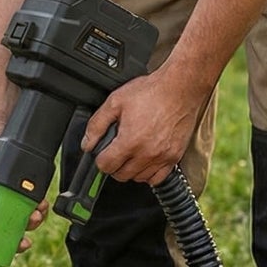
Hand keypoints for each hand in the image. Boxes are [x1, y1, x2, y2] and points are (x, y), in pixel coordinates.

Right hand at [0, 121, 46, 247]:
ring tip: (36, 213)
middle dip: (20, 237)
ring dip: (33, 221)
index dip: (1, 245)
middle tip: (26, 239)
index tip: (14, 247)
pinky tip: (41, 203)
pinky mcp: (25, 190)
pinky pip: (35, 204)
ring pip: (25, 220)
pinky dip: (39, 207)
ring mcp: (12, 199)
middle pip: (11, 231)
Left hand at [85, 69, 204, 185]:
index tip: (102, 153)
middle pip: (121, 175)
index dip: (100, 160)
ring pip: (139, 178)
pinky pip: (158, 179)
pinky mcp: (174, 157)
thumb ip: (97, 124)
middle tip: (115, 152)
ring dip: (130, 170)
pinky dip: (149, 174)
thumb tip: (87, 143)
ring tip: (130, 155)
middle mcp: (147, 153)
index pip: (106, 166)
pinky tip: (145, 161)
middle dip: (114, 166)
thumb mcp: (115, 102)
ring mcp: (162, 157)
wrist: (179, 88)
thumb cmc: (151, 92)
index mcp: (130, 141)